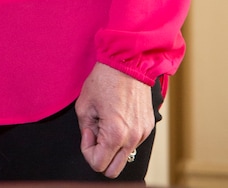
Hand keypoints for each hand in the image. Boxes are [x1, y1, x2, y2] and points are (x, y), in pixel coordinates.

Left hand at [75, 62, 153, 178]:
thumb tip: (91, 140)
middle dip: (101, 155)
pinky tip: (118, 116)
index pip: (98, 165)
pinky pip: (134, 142)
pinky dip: (124, 136)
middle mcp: (132, 138)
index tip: (88, 132)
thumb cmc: (105, 79)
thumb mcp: (84, 104)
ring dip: (113, 145)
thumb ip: (85, 129)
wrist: (128, 62)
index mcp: (115, 134)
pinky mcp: (149, 127)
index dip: (87, 151)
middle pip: (114, 170)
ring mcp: (143, 133)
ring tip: (107, 120)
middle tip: (95, 132)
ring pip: (124, 156)